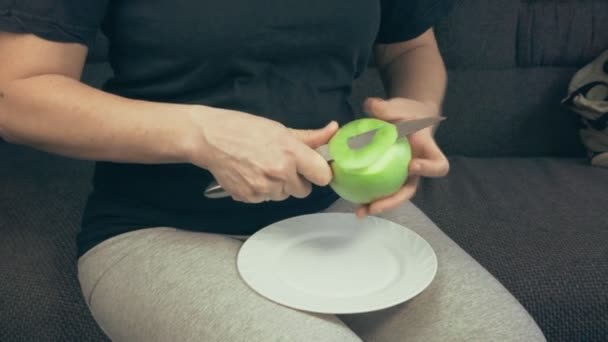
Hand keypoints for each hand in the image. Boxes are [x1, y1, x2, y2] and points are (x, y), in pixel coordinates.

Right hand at [191, 108, 337, 202]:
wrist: (209, 138)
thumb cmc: (243, 129)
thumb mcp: (280, 129)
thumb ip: (310, 136)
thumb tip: (332, 131)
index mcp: (291, 152)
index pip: (323, 176)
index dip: (319, 173)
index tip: (314, 169)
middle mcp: (280, 172)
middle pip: (304, 191)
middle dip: (297, 180)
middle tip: (282, 164)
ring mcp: (264, 188)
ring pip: (284, 196)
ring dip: (278, 186)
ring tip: (263, 167)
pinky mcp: (250, 197)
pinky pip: (265, 200)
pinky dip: (261, 190)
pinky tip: (251, 174)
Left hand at [356, 97, 448, 216]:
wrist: (407, 118)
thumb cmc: (408, 113)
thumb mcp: (400, 107)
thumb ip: (386, 107)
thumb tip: (370, 105)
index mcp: (427, 151)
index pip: (438, 165)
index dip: (428, 169)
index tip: (412, 166)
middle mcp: (417, 168)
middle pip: (410, 190)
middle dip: (393, 201)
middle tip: (374, 207)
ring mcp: (403, 175)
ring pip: (393, 195)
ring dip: (377, 205)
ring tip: (359, 211)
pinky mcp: (390, 176)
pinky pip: (380, 188)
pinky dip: (367, 194)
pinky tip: (350, 198)